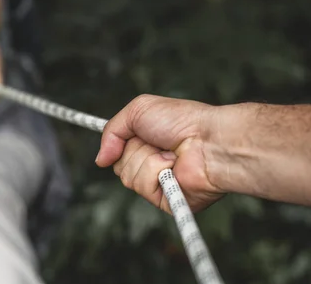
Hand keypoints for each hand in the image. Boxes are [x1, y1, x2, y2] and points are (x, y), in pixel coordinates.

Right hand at [95, 94, 225, 213]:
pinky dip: (155, 173)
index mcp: (147, 143)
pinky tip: (173, 167)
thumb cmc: (183, 121)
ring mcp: (158, 183)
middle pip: (119, 165)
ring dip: (146, 160)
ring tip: (170, 154)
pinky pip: (143, 188)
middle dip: (134, 149)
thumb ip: (111, 130)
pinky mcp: (166, 199)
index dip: (111, 149)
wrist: (209, 140)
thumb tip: (101, 159)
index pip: (117, 151)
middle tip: (155, 141)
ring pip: (128, 177)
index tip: (108, 151)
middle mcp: (152, 163)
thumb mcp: (138, 110)